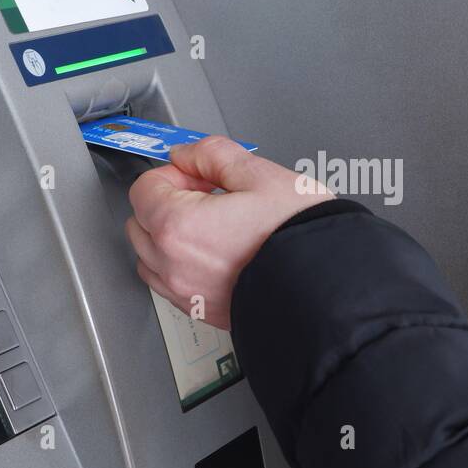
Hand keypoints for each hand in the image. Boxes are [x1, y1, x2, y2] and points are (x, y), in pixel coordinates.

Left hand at [126, 136, 332, 328]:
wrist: (326, 289)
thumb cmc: (299, 237)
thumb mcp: (261, 175)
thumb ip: (213, 155)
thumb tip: (187, 155)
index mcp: (178, 224)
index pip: (145, 188)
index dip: (174, 174)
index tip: (201, 176)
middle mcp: (172, 263)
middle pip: (140, 222)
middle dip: (168, 203)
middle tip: (210, 197)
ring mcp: (183, 292)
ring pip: (150, 256)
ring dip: (169, 237)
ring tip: (213, 228)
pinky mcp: (199, 312)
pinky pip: (169, 284)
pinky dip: (180, 265)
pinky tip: (217, 254)